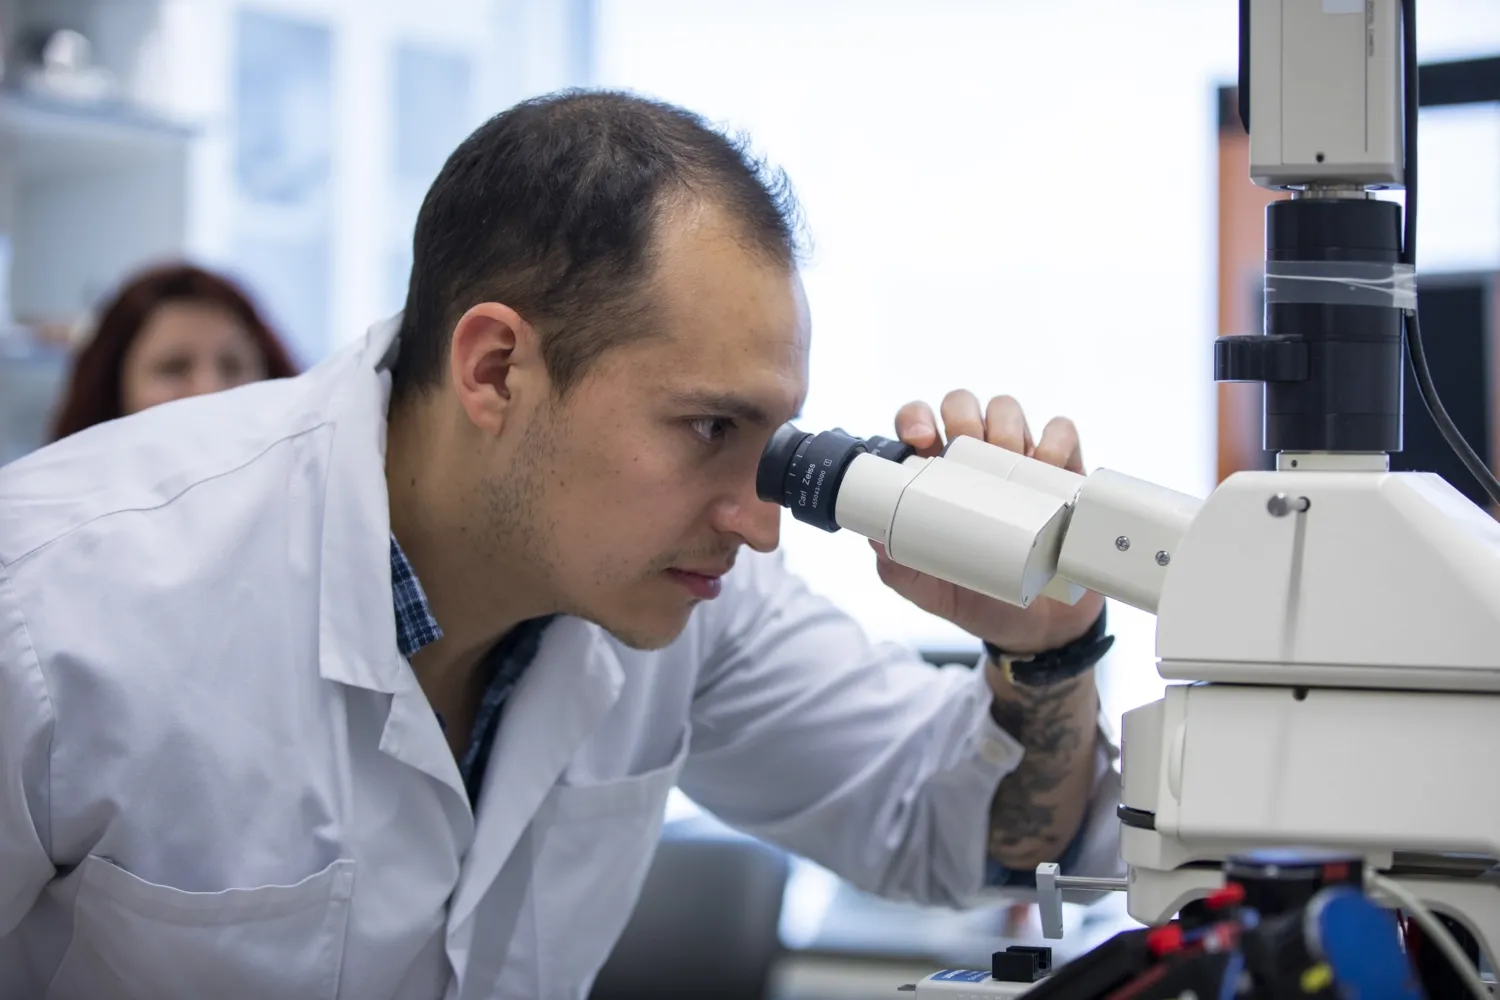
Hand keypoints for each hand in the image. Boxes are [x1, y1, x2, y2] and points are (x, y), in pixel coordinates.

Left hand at [872, 390, 1104, 654]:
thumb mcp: (922, 586)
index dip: (915, 418)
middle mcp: (976, 459)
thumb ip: (894, 564)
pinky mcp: (1064, 473)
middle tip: (965, 449)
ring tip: (1008, 461)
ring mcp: (1020, 462)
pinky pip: (1062, 434)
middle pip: (963, 405)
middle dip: (962, 416)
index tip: (920, 440)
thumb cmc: (974, 597)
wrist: (1034, 628)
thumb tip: (872, 534)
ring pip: (1007, 410)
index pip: (918, 425)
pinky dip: (1056, 440)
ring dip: (1005, 425)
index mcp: (937, 476)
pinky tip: (1047, 465)